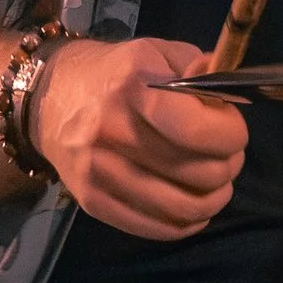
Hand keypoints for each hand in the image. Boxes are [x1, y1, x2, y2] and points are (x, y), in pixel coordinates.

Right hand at [32, 36, 246, 239]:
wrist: (51, 99)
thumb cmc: (116, 74)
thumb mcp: (158, 53)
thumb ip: (199, 71)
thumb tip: (229, 96)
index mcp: (133, 86)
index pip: (198, 131)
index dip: (231, 135)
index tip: (231, 129)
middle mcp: (112, 130)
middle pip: (199, 173)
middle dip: (228, 166)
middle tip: (225, 156)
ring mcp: (99, 171)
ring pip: (184, 208)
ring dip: (214, 199)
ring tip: (214, 183)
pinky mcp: (93, 202)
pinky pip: (158, 229)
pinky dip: (187, 223)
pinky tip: (191, 205)